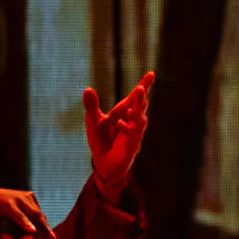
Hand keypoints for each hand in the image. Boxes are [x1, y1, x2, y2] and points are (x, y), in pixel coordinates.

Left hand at [0, 188, 52, 238]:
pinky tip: (43, 233)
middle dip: (44, 227)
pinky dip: (42, 222)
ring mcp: (26, 196)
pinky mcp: (31, 196)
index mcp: (7, 205)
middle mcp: (18, 198)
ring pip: (39, 214)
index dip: (26, 223)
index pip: (18, 215)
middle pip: (34, 214)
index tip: (33, 231)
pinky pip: (39, 211)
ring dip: (45, 228)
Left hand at [85, 71, 152, 197]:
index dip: (144, 86)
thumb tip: (88, 89)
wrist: (103, 164)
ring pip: (140, 123)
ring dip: (138, 114)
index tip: (151, 73)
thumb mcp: (94, 121)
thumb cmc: (101, 140)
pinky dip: (128, 129)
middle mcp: (132, 123)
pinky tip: (121, 123)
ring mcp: (133, 136)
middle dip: (141, 99)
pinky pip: (133, 138)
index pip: (135, 98)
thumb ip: (92, 106)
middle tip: (141, 88)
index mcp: (124, 113)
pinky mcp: (131, 148)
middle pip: (140, 108)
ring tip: (134, 107)